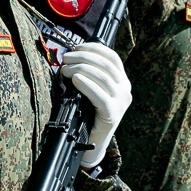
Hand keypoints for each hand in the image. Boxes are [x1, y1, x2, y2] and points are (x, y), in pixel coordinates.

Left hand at [61, 42, 130, 167]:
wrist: (91, 143)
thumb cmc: (87, 114)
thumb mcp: (91, 90)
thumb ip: (88, 74)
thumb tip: (71, 57)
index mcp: (122, 80)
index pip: (112, 57)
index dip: (94, 48)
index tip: (76, 47)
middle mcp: (125, 90)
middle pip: (106, 65)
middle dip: (83, 58)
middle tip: (65, 59)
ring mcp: (121, 103)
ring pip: (103, 78)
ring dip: (81, 69)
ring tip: (65, 70)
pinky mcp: (113, 115)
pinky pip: (101, 97)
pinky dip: (87, 85)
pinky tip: (76, 80)